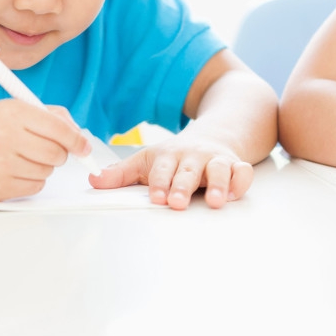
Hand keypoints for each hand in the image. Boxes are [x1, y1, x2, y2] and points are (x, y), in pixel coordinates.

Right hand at [0, 100, 90, 200]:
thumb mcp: (11, 108)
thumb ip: (48, 116)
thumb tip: (79, 136)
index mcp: (12, 113)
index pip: (58, 130)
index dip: (76, 141)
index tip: (83, 148)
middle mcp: (4, 139)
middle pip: (56, 154)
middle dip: (58, 153)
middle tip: (45, 148)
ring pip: (46, 172)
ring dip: (42, 166)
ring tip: (21, 157)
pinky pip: (34, 187)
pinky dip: (31, 180)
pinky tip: (13, 170)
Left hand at [89, 134, 253, 209]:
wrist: (214, 133)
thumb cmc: (177, 155)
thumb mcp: (148, 159)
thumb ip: (121, 174)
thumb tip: (93, 180)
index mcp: (169, 156)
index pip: (161, 169)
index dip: (159, 183)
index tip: (156, 196)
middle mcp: (193, 157)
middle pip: (188, 171)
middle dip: (182, 186)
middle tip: (177, 202)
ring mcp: (215, 160)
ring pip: (217, 170)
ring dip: (216, 184)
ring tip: (214, 201)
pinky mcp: (235, 165)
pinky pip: (242, 172)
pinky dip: (241, 181)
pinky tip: (235, 193)